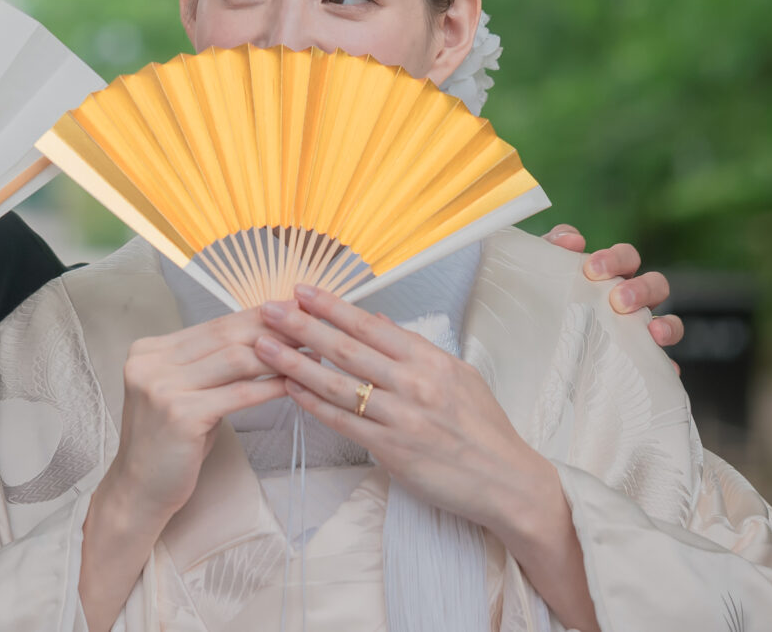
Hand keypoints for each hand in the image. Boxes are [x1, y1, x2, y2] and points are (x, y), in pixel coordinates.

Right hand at [79, 310, 285, 630]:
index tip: (291, 311)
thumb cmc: (170, 444)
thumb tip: (261, 337)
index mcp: (150, 350)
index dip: (256, 316)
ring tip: (309, 354)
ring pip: (234, 359)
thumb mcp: (185, 394)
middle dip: (272, 329)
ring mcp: (162, 387)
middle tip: (310, 326)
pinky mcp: (179, 415)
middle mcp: (151, 362)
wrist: (139, 491)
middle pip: (225, 336)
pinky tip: (293, 385)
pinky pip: (237, 394)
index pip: (214, 325)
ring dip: (277, 355)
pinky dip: (269, 388)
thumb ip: (209, 365)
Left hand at [256, 287, 598, 630]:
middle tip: (269, 308)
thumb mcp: (459, 376)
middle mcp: (414, 384)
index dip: (332, 307)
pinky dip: (314, 404)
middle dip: (302, 325)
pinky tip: (290, 390)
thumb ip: (417, 349)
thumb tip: (379, 321)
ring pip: (337, 384)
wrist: (508, 481)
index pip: (371, 326)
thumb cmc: (484, 430)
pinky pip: (343, 422)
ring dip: (295, 362)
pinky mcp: (392, 450)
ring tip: (264, 345)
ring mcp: (402, 417)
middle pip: (347, 348)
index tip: (303, 290)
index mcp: (431, 361)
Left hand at [543, 224, 681, 354]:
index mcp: (611, 279)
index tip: (592, 269)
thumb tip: (573, 240)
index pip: (625, 258)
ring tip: (651, 332)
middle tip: (619, 300)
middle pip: (655, 285)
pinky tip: (664, 369)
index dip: (615, 259)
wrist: (534, 357)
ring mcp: (641, 334)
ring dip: (666, 324)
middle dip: (641, 289)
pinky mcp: (644, 365)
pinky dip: (669, 366)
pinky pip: (665, 366)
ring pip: (671, 322)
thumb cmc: (541, 305)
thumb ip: (553, 250)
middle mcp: (632, 304)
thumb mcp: (542, 276)